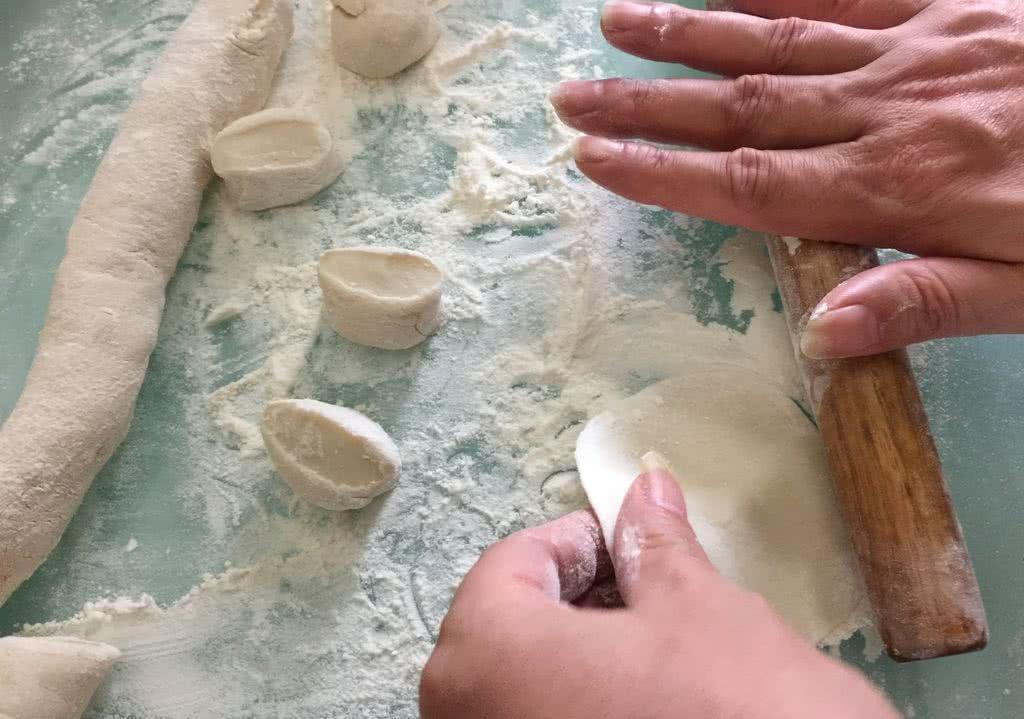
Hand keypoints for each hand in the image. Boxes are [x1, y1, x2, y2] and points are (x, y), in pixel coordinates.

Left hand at [420, 470, 898, 717]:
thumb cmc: (736, 712)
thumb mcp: (699, 612)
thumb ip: (654, 547)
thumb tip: (644, 493)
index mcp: (487, 652)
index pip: (511, 564)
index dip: (579, 542)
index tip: (632, 544)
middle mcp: (466, 714)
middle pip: (508, 627)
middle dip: (579, 601)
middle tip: (648, 595)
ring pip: (520, 685)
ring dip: (580, 657)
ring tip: (657, 656)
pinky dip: (579, 706)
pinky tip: (646, 706)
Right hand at [550, 0, 1023, 357]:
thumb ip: (927, 301)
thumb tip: (821, 334)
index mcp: (896, 190)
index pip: (747, 183)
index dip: (661, 172)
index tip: (592, 160)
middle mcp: (886, 112)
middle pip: (739, 108)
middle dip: (645, 103)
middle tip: (569, 95)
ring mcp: (917, 49)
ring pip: (777, 38)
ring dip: (689, 32)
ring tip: (617, 22)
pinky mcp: (954, 7)